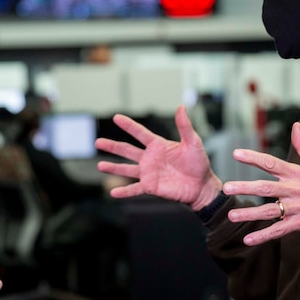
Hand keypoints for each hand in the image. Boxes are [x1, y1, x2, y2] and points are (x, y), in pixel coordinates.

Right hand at [95, 106, 221, 209]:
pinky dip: (124, 191)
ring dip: (113, 167)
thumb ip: (185, 126)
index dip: (128, 125)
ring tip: (100, 165)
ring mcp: (148, 173)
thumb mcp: (193, 142)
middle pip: (127, 150)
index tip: (116, 117)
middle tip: (97, 142)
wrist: (202, 186)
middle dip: (112, 146)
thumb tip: (181, 107)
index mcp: (158, 145)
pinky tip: (113, 192)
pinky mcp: (151, 187)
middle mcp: (149, 158)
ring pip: (126, 169)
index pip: (140, 133)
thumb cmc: (198, 163)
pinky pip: (134, 189)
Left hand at [222, 122, 299, 245]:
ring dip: (249, 213)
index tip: (236, 154)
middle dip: (245, 187)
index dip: (254, 158)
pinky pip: (279, 230)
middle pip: (266, 188)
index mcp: (298, 174)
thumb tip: (295, 125)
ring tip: (231, 214)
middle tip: (226, 188)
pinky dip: (264, 235)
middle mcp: (295, 190)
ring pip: (270, 211)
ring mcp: (298, 208)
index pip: (272, 163)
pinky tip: (248, 239)